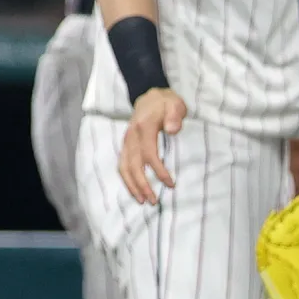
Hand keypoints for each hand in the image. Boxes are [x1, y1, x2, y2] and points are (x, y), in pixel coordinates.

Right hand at [119, 87, 186, 203]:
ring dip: (132, 186)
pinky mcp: (125, 145)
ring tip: (143, 201)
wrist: (150, 96)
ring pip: (124, 167)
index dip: (159, 171)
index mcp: (144, 127)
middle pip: (134, 165)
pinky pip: (122, 165)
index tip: (171, 184)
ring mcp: (126, 141)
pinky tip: (135, 190)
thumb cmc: (166, 103)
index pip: (149, 154)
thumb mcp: (175, 104)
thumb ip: (175, 116)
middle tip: (153, 201)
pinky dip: (126, 180)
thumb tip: (173, 130)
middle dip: (142, 185)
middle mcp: (131, 136)